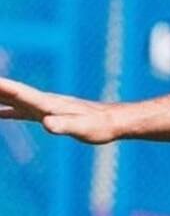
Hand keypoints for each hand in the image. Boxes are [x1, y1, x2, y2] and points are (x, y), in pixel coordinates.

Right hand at [0, 77, 117, 143]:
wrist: (113, 121)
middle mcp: (41, 102)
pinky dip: (5, 110)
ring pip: (11, 99)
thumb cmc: (98, 126)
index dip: (1, 87)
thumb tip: (48, 124)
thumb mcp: (82, 128)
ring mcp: (43, 107)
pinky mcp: (46, 114)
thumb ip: (65, 125)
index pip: (17, 93)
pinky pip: (19, 110)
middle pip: (9, 92)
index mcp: (46, 104)